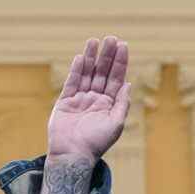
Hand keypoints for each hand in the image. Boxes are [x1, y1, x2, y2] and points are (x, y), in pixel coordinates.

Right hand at [47, 36, 130, 164]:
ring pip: (88, 73)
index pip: (116, 78)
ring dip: (92, 57)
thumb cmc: (97, 142)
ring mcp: (81, 99)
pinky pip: (72, 82)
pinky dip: (77, 69)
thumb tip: (128, 83)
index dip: (120, 62)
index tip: (123, 46)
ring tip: (95, 40)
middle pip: (103, 72)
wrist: (73, 155)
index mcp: (110, 104)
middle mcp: (96, 99)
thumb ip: (122, 103)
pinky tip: (82, 57)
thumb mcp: (116, 123)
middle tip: (111, 38)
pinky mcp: (66, 101)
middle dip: (107, 55)